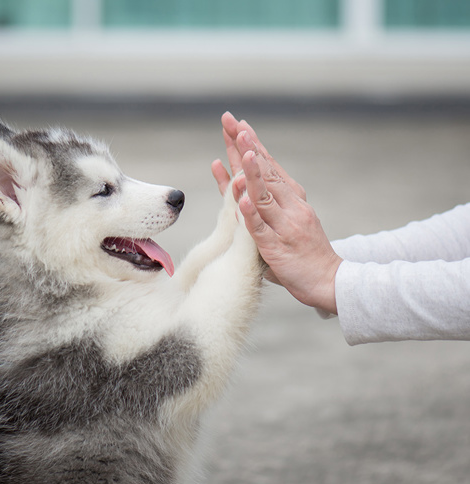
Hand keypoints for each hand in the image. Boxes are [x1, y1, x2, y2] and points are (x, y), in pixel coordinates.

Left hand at [212, 112, 341, 313]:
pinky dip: (250, 214)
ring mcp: (284, 226)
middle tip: (232, 122)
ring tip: (241, 149)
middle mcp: (290, 206)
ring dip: (252, 171)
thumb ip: (266, 204)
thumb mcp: (287, 221)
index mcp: (292, 199)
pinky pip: (261, 229)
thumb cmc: (304, 252)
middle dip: (247, 146)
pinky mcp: (276, 247)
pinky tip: (242, 199)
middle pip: (264, 172)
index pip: (268, 166)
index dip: (252, 145)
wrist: (330, 281)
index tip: (238, 124)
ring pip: (264, 195)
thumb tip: (245, 185)